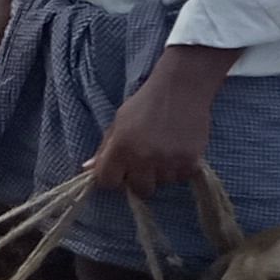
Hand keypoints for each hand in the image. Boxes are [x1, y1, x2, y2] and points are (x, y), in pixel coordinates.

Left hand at [89, 58, 221, 195]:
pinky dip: (180, 168)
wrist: (181, 89)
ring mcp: (168, 161)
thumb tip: (88, 169)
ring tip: (164, 150)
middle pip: (139, 189)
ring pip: (162, 183)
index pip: (108, 182)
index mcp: (121, 147)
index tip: (120, 170)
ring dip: (161, 172)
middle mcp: (143, 157)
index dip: (112, 178)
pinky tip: (177, 150)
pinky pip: (181, 177)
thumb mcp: (119, 122)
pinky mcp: (190, 161)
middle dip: (140, 179)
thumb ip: (105, 148)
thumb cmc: (146, 103)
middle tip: (145, 161)